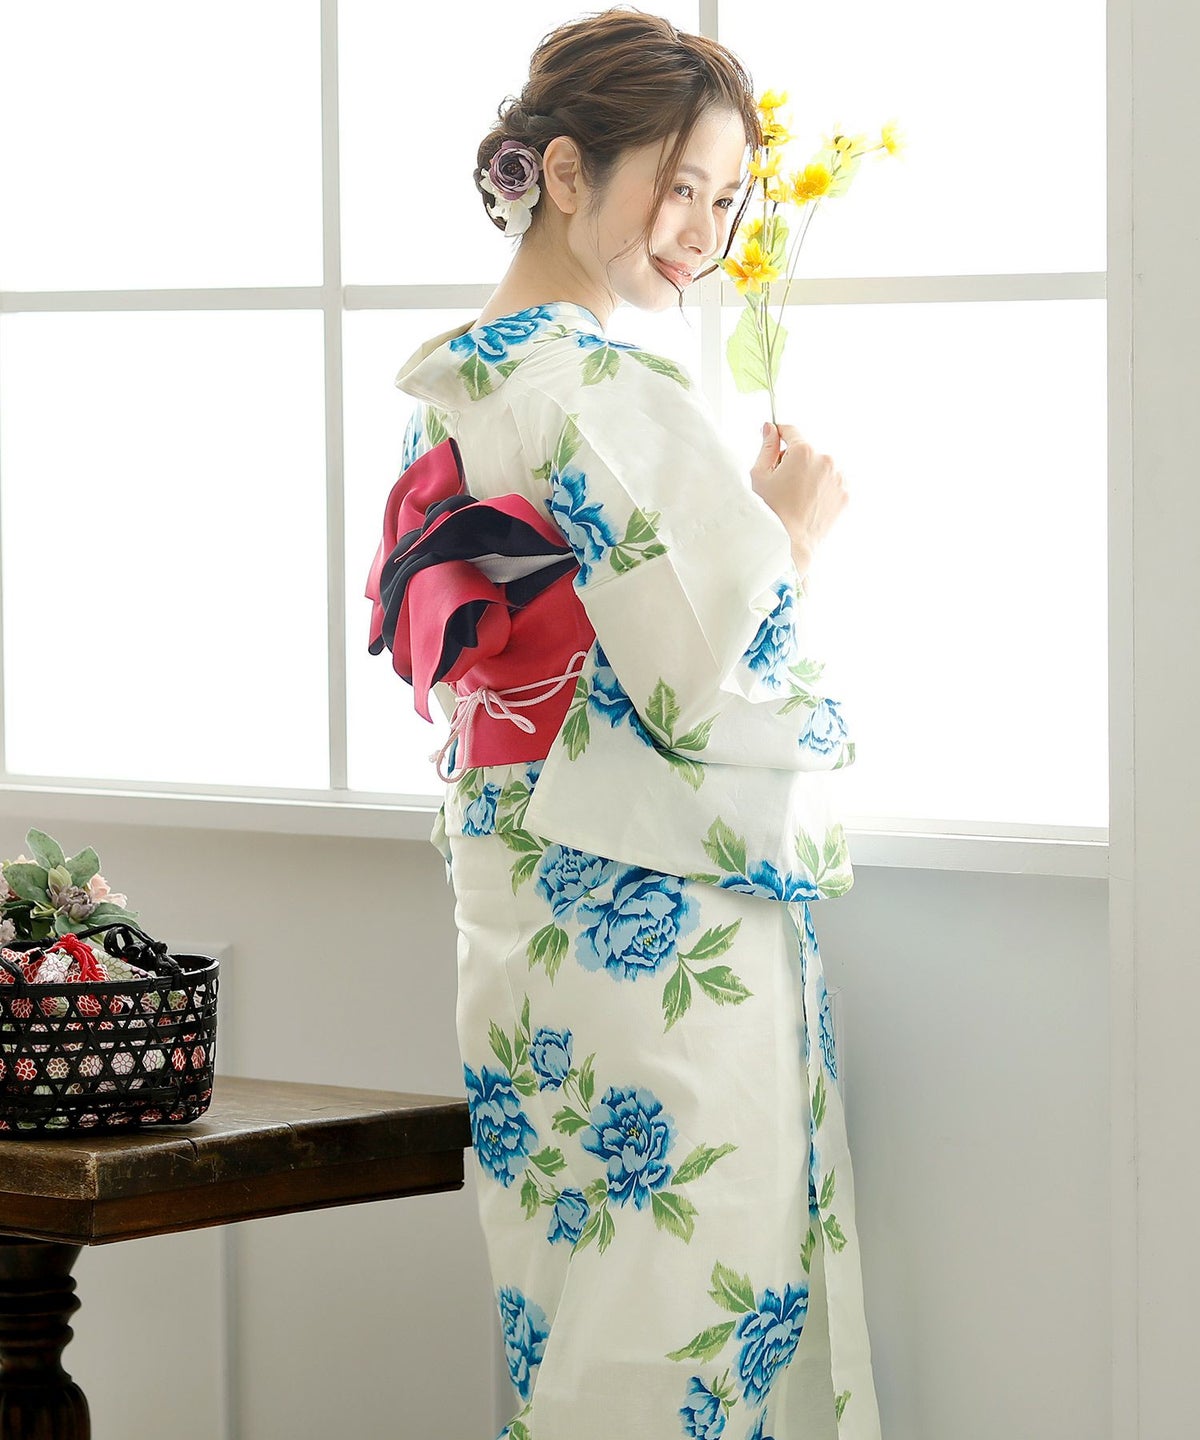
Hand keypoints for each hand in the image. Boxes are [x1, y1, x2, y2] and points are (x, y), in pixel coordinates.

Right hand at [750, 422, 849, 572]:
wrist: (791, 543)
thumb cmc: (770, 511)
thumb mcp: (759, 475)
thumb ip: (767, 447)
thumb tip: (770, 428)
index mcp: (804, 451)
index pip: (792, 430)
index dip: (780, 434)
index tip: (775, 440)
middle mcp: (826, 459)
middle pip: (807, 450)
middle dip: (795, 460)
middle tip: (783, 483)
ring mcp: (839, 477)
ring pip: (821, 466)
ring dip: (811, 473)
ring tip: (797, 496)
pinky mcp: (846, 494)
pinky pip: (832, 482)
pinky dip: (822, 488)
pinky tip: (809, 503)